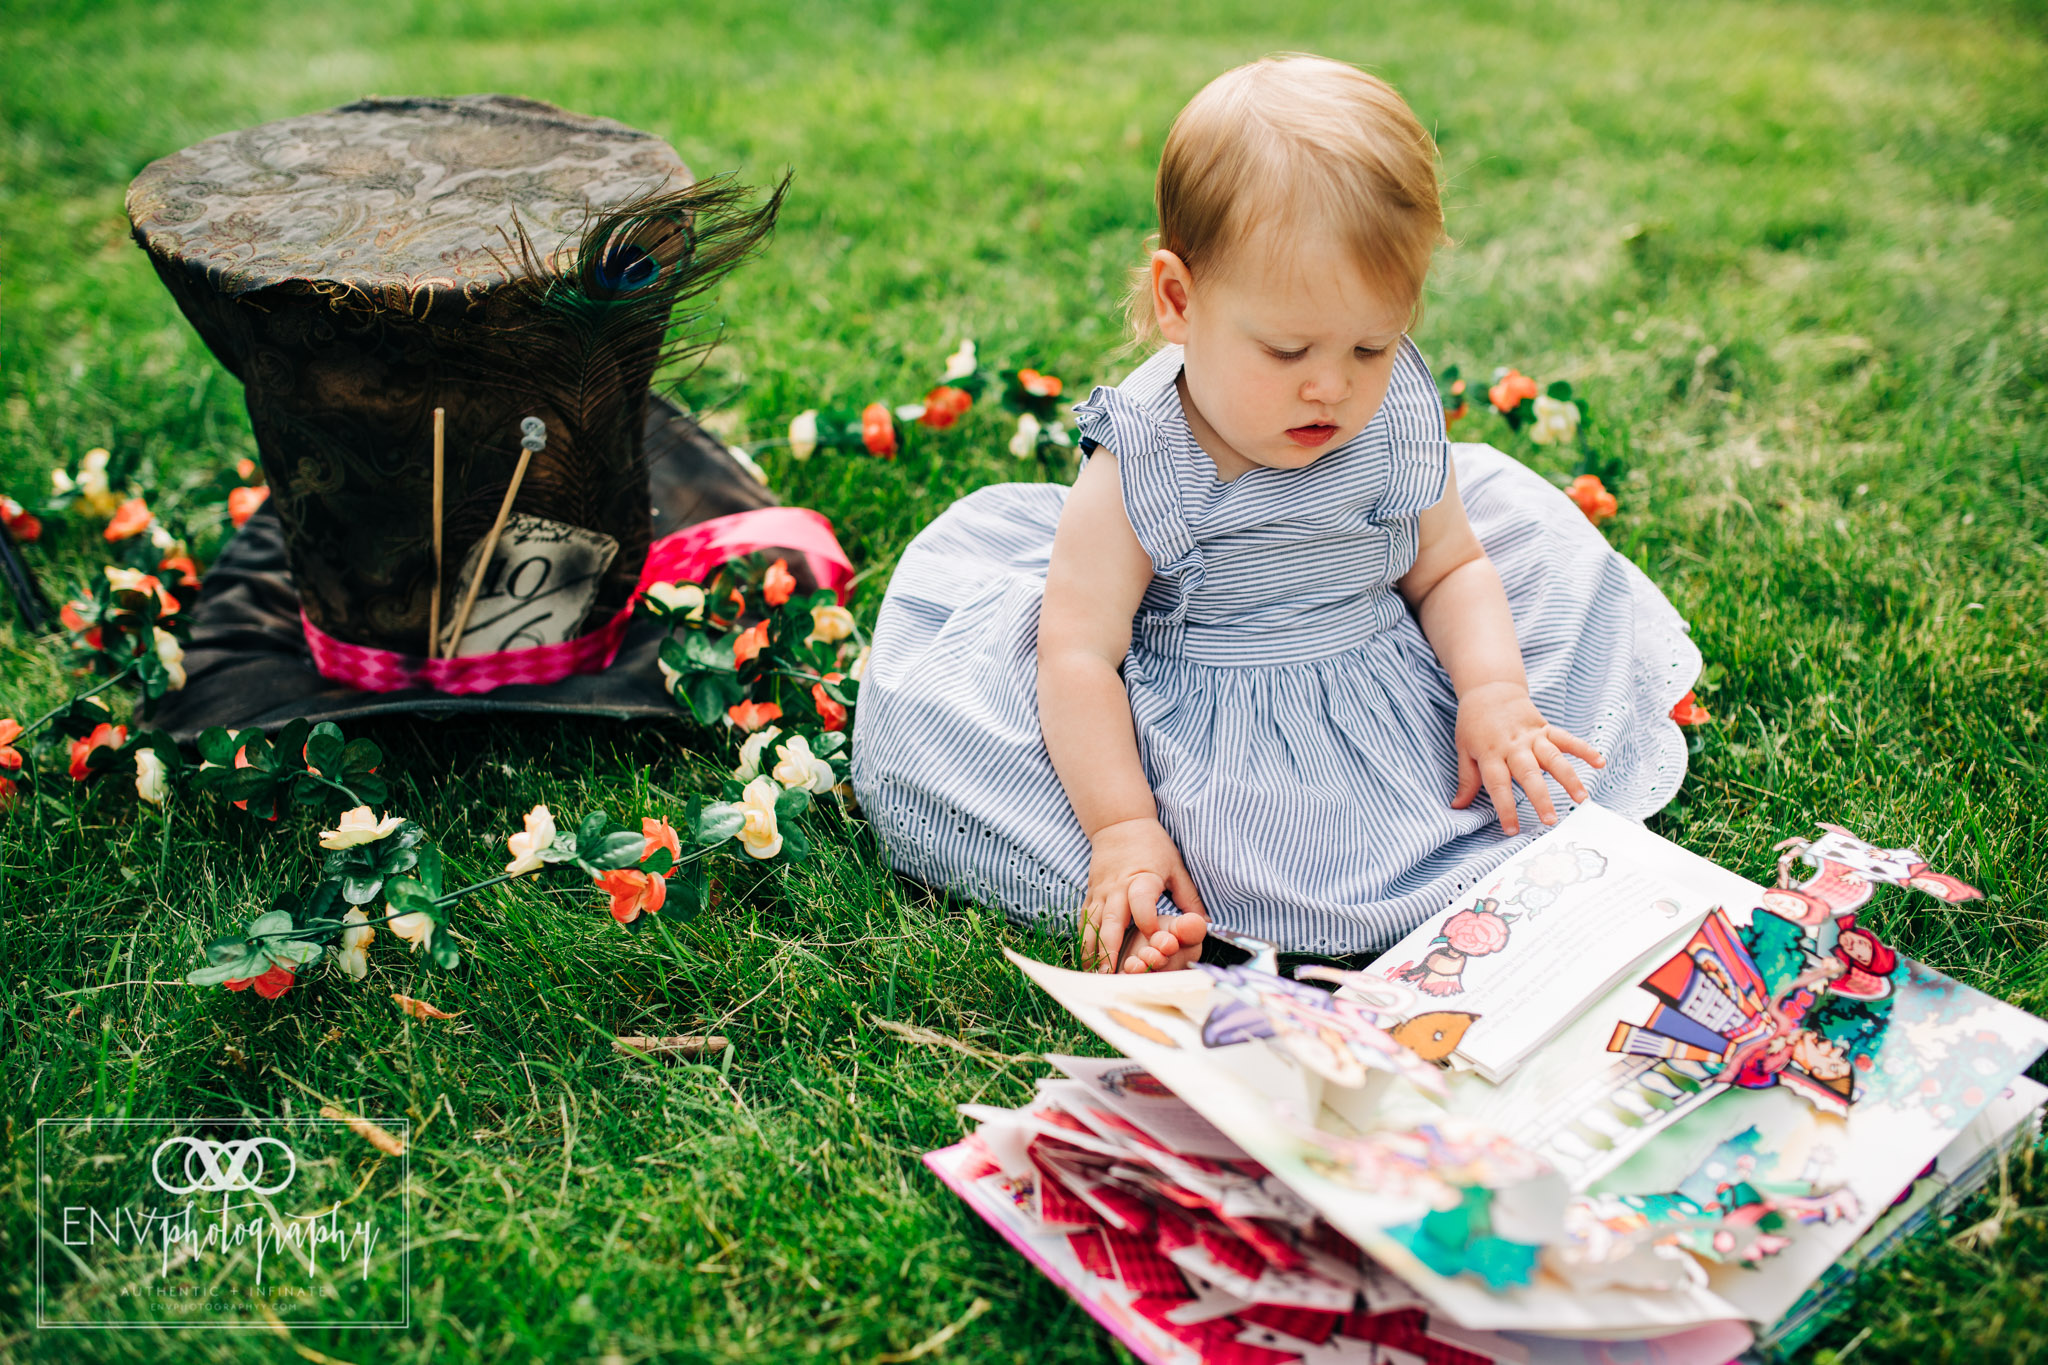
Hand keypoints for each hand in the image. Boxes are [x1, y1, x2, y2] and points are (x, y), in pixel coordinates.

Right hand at [1080, 817, 1208, 972]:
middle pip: (1110, 920)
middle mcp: (1117, 888)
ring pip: (1092, 924)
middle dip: (1109, 949)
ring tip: (1095, 976)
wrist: (1119, 823)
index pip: (1142, 902)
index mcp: (1141, 878)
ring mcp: (1100, 892)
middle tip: (1111, 975)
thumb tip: (1205, 925)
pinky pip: (1084, 921)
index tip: (1155, 940)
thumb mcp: (1176, 867)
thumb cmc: (1152, 846)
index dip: (1148, 921)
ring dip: (1092, 951)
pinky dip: (1083, 941)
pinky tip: (1085, 961)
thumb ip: (1189, 897)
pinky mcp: (1091, 895)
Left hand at [1449, 681, 1603, 835]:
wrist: (1489, 690)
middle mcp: (1514, 746)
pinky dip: (1584, 749)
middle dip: (1541, 798)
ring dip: (1569, 778)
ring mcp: (1532, 737)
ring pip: (1553, 758)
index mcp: (1491, 753)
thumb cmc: (1474, 724)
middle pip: (1529, 774)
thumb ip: (1467, 779)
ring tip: (1581, 798)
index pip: (1498, 785)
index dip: (1505, 808)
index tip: (1512, 829)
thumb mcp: (1464, 750)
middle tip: (1551, 820)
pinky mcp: (1546, 729)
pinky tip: (1600, 762)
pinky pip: (1567, 739)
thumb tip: (1458, 807)